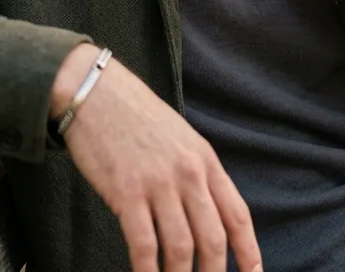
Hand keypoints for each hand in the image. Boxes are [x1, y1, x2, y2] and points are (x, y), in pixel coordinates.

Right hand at [51, 45, 261, 271]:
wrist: (95, 92)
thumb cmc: (135, 116)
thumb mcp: (180, 138)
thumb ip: (196, 173)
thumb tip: (206, 217)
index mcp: (205, 159)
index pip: (237, 215)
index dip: (249, 252)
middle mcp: (188, 172)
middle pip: (213, 239)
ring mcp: (158, 183)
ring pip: (181, 249)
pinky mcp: (127, 192)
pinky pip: (144, 246)